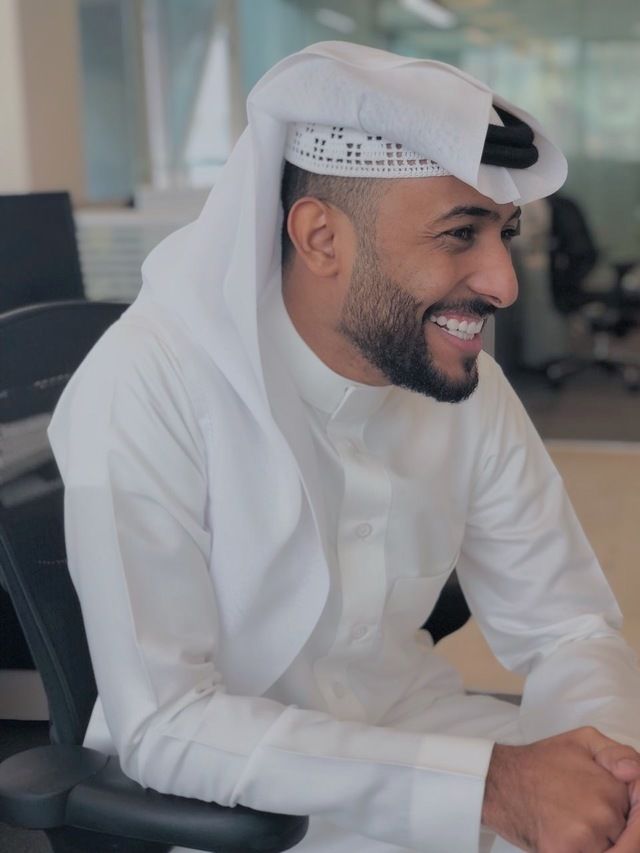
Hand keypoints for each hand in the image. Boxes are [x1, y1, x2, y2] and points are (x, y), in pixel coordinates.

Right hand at [482, 727, 631, 851]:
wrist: (500, 780)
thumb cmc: (542, 762)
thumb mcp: (583, 741)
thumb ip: (619, 753)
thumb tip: (633, 775)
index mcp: (613, 787)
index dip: (631, 815)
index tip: (605, 809)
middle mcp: (603, 813)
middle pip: (628, 837)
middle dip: (613, 828)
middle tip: (581, 813)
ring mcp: (585, 837)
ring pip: (610, 849)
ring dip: (598, 841)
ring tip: (574, 822)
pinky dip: (581, 848)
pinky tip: (566, 833)